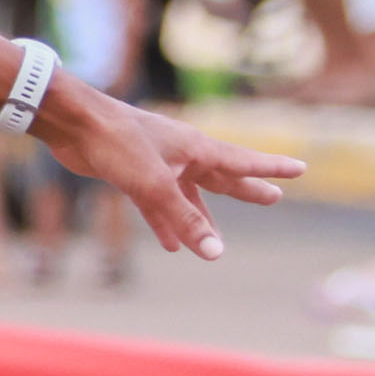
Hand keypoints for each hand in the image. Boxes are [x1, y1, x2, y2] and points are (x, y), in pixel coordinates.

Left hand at [39, 80, 299, 259]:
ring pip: (188, 195)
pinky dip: (165, 224)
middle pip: (221, 178)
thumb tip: (216, 252)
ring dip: (202, 217)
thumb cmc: (117, 143)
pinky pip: (157, 204)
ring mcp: (157, 163)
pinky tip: (171, 245)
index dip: (272, 168)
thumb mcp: (155, 186)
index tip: (301, 168)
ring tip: (217, 239)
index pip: (244, 161)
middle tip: (274, 199)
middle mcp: (182, 153)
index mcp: (196, 148)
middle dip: (246, 191)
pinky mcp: (133, 173)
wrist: (73, 123)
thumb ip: (185, 219)